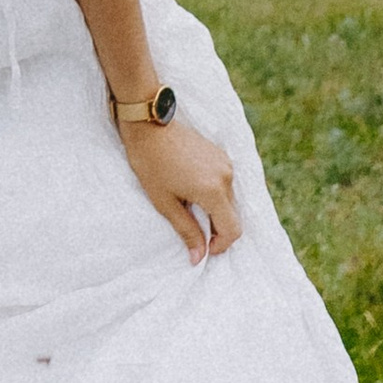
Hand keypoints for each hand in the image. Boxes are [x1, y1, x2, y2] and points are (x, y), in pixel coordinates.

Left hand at [120, 113, 239, 264]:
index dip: (221, 245)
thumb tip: (199, 257)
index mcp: (214, 191)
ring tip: (187, 205)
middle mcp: (226, 176)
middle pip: (232, 215)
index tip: (203, 248)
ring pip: (229, 200)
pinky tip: (190, 188)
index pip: (233, 230)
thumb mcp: (165, 203)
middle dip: (216, 229)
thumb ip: (186, 230)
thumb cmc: (151, 164)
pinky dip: (213, 194)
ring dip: (214, 210)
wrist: (149, 124)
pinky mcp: (220, 155)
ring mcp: (225, 163)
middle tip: (192, 229)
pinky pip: (224, 183)